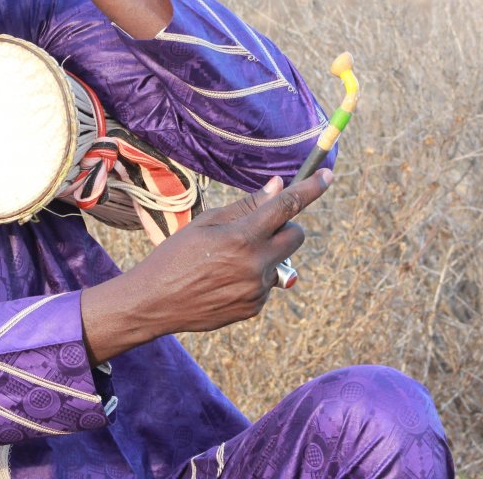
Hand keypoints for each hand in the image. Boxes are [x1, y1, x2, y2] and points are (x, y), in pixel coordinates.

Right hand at [80, 169, 333, 363]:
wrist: (155, 303)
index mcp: (242, 236)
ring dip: (265, 255)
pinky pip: (267, 284)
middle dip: (286, 227)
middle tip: (259, 227)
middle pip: (295, 236)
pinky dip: (254, 277)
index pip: (287, 206)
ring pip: (279, 261)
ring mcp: (257, 289)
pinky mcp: (255, 307)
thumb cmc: (176, 255)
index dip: (311, 189)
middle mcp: (256, 264)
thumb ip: (246, 206)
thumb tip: (278, 186)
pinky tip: (224, 281)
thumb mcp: (206, 223)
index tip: (328, 175)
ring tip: (226, 262)